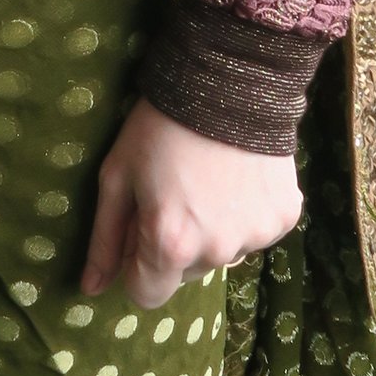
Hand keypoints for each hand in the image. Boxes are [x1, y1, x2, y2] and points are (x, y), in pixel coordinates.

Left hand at [79, 100, 301, 312]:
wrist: (228, 80)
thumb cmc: (159, 128)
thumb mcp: (118, 178)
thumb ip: (105, 240)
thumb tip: (90, 289)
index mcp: (170, 245)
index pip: (147, 295)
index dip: (136, 268)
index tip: (138, 234)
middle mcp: (217, 251)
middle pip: (185, 275)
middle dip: (173, 248)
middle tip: (173, 196)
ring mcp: (256, 236)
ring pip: (222, 255)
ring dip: (212, 233)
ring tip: (207, 183)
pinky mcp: (285, 217)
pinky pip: (255, 234)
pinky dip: (243, 217)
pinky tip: (237, 179)